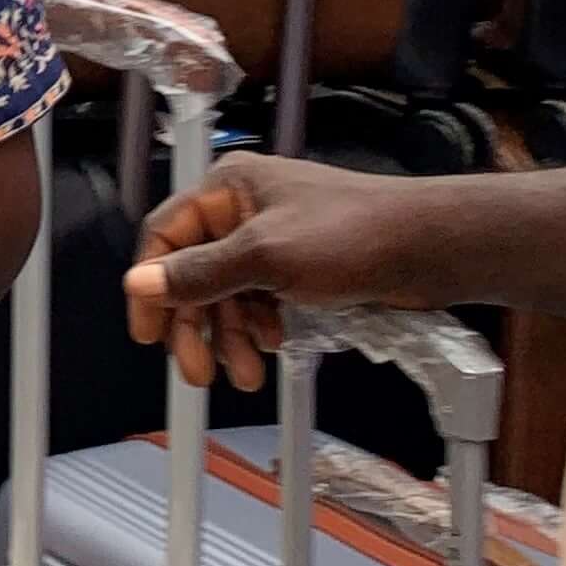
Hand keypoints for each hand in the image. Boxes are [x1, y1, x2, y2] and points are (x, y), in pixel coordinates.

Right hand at [123, 154, 442, 392]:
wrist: (427, 247)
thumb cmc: (353, 235)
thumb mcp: (266, 258)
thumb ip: (200, 274)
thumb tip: (138, 282)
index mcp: (229, 190)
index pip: (165, 235)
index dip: (151, 285)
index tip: (148, 333)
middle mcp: (244, 211)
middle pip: (195, 272)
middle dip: (197, 325)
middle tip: (196, 373)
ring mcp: (272, 239)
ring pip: (229, 294)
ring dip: (231, 337)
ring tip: (246, 376)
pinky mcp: (298, 266)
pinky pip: (260, 300)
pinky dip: (260, 327)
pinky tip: (273, 347)